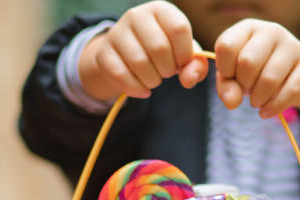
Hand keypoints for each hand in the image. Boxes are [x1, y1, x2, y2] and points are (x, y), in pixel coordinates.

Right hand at [79, 1, 208, 100]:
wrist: (128, 57)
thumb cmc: (164, 53)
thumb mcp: (183, 54)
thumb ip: (196, 65)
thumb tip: (189, 79)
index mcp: (161, 10)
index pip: (179, 29)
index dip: (184, 54)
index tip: (182, 63)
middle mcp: (137, 15)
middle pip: (159, 48)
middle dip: (168, 69)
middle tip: (166, 73)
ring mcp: (117, 32)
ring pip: (139, 62)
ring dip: (153, 80)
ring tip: (154, 80)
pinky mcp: (104, 52)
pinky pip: (121, 75)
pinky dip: (136, 89)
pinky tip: (143, 90)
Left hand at [214, 19, 299, 118]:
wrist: (292, 76)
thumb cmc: (256, 74)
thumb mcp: (234, 77)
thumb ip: (226, 87)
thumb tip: (232, 101)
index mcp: (249, 27)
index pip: (226, 47)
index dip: (224, 69)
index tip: (231, 77)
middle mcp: (272, 31)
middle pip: (247, 62)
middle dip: (243, 85)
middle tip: (247, 91)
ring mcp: (294, 46)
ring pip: (269, 79)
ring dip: (257, 99)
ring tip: (256, 102)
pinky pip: (291, 91)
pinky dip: (274, 108)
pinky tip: (266, 112)